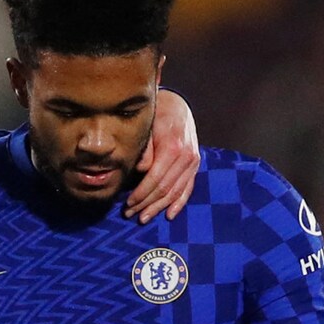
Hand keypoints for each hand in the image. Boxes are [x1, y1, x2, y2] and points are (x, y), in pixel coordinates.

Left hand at [125, 88, 199, 222]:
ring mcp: (193, 162)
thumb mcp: (147, 127)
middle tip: (130, 214)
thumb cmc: (156, 116)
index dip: (141, 194)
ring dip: (159, 207)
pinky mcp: (195, 165)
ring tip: (144, 217)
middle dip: (146, 204)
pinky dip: (179, 203)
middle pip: (165, 188)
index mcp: (173, 147)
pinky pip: (188, 188)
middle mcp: (186, 157)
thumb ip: (145, 150)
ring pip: (176, 192)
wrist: (176, 106)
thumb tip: (141, 171)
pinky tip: (169, 215)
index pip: (155, 179)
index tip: (128, 203)